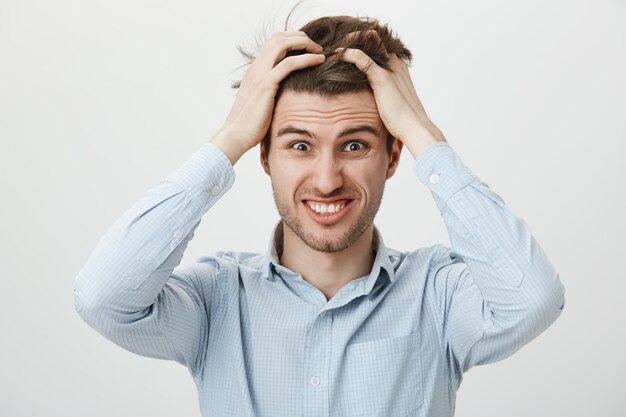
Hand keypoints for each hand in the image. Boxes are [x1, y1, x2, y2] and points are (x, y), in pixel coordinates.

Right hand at [211, 31, 325, 164]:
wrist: (235, 136)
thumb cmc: (250, 126)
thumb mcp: (261, 104)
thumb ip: (271, 94)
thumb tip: (286, 95)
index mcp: (254, 71)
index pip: (273, 43)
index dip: (292, 40)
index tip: (307, 48)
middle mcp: (255, 68)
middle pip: (278, 38)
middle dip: (300, 37)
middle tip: (316, 47)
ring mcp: (259, 75)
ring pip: (282, 44)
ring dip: (304, 43)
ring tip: (319, 51)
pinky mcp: (266, 85)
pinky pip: (289, 64)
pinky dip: (306, 58)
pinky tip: (319, 60)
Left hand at [335, 31, 446, 157]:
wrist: (413, 126)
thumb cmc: (404, 118)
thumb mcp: (394, 100)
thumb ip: (385, 93)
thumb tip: (376, 99)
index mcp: (399, 67)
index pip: (382, 46)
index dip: (367, 44)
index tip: (352, 47)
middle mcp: (395, 63)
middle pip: (376, 39)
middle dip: (358, 38)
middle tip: (341, 41)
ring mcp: (389, 68)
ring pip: (368, 44)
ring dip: (351, 42)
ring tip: (335, 45)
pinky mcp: (381, 76)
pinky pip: (360, 58)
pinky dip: (347, 53)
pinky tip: (337, 54)